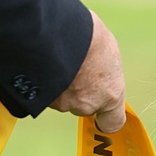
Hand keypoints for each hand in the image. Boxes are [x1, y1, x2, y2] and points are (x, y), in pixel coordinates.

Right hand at [50, 10, 125, 132]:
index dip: (106, 118)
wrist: (54, 33)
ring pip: (65, 99)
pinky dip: (48, 84)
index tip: (104, 114)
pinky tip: (49, 66)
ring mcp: (63, 104)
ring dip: (63, 86)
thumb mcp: (108, 52)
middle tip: (79, 71)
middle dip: (82, 92)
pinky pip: (48, 94)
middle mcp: (87, 104)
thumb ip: (105, 71)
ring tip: (63, 63)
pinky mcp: (43, 100)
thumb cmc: (85, 36)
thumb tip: (100, 69)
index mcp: (110, 93)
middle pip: (85, 106)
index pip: (112, 122)